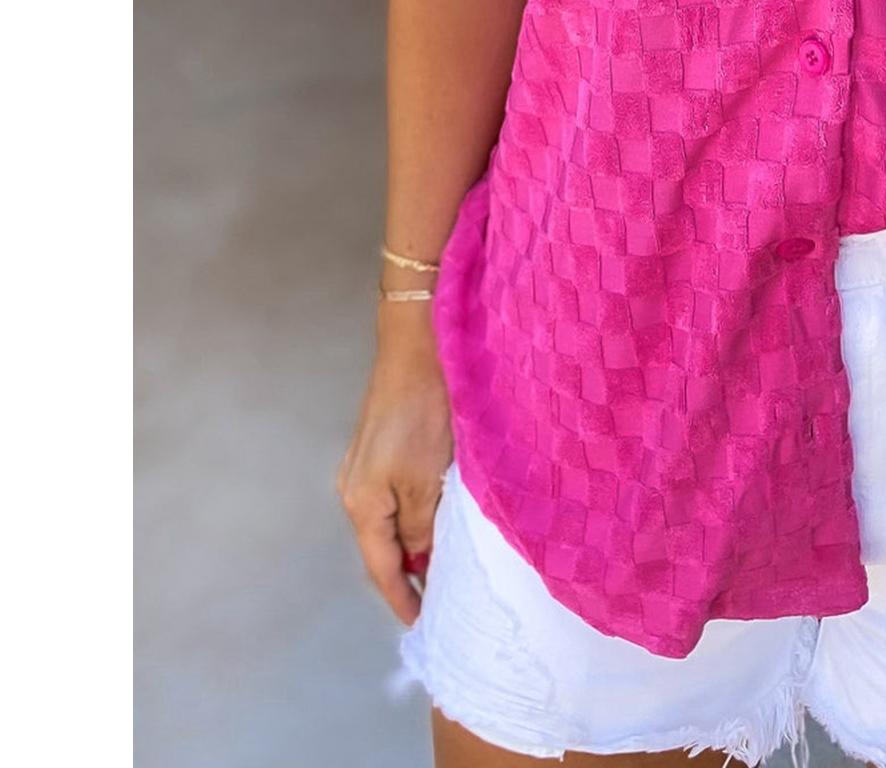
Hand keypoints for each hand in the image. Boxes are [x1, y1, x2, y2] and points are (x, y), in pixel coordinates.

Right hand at [335, 306, 453, 623]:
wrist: (415, 352)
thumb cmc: (421, 418)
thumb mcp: (425, 481)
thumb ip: (421, 526)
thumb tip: (419, 558)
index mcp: (361, 505)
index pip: (380, 567)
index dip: (401, 598)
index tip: (421, 625)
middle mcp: (353, 491)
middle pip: (380, 546)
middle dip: (406, 574)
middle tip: (437, 599)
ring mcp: (363, 468)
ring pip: (388, 522)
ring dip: (412, 544)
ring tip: (440, 566)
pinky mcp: (379, 449)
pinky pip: (394, 499)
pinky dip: (412, 518)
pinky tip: (433, 521)